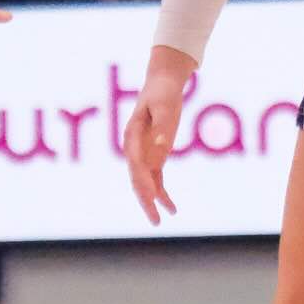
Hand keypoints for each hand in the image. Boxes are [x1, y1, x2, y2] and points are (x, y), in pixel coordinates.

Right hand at [123, 46, 193, 223]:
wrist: (162, 82)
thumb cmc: (162, 92)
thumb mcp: (165, 106)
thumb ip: (162, 126)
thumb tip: (163, 145)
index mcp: (132, 136)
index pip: (136, 164)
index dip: (143, 181)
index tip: (153, 197)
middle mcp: (134, 148)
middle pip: (137, 179)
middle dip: (145, 200)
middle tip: (155, 220)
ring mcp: (144, 153)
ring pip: (145, 183)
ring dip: (152, 202)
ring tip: (159, 221)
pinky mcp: (155, 155)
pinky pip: (157, 179)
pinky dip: (162, 193)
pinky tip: (172, 208)